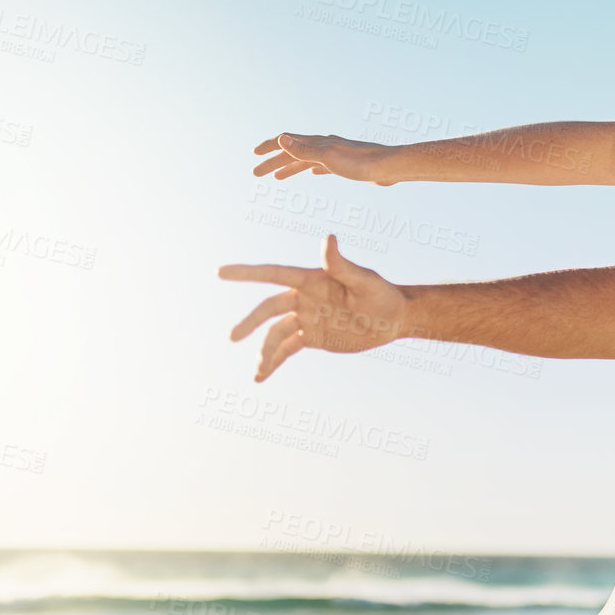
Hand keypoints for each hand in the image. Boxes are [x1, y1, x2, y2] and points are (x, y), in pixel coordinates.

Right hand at [220, 235, 409, 380]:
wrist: (393, 319)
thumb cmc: (381, 293)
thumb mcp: (363, 279)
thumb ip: (341, 264)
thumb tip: (327, 238)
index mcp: (312, 280)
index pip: (274, 275)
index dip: (248, 273)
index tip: (221, 273)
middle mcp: (304, 298)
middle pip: (269, 308)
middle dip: (250, 322)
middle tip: (232, 337)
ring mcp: (306, 318)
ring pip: (276, 333)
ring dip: (264, 350)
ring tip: (258, 369)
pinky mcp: (312, 337)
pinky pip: (287, 349)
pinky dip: (273, 361)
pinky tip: (261, 376)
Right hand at [252, 133, 399, 184]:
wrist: (389, 167)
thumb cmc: (361, 162)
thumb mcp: (328, 157)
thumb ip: (304, 150)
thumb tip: (280, 138)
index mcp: (318, 143)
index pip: (287, 141)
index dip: (269, 147)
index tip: (253, 155)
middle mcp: (325, 146)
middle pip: (293, 152)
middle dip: (273, 162)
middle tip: (256, 174)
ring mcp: (335, 155)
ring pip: (306, 160)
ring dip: (289, 167)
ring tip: (277, 178)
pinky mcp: (347, 165)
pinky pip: (323, 166)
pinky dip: (312, 169)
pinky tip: (312, 173)